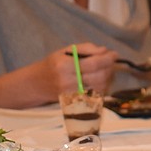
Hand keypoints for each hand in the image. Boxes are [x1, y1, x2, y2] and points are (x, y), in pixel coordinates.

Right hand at [0, 43, 116, 108]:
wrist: (37, 84)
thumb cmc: (53, 64)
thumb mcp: (66, 51)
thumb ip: (87, 48)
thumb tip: (105, 51)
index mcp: (64, 66)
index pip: (93, 63)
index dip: (108, 59)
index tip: (114, 54)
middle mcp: (68, 81)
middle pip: (99, 76)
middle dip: (109, 67)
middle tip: (110, 61)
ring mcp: (72, 94)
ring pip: (100, 87)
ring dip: (107, 77)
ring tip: (104, 69)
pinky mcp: (75, 101)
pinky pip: (96, 94)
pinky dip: (101, 86)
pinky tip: (98, 78)